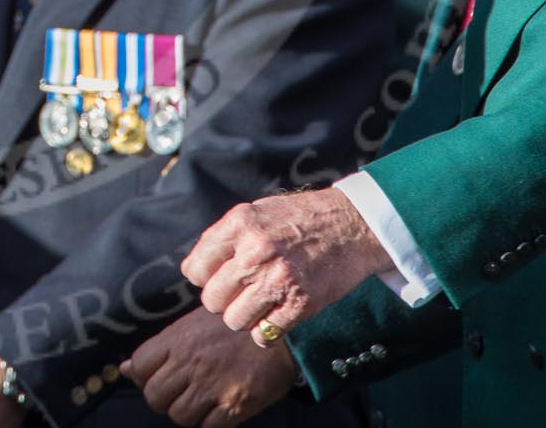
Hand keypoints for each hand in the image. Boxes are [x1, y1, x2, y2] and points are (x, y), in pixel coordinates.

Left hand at [122, 308, 298, 427]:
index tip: (155, 376)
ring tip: (200, 400)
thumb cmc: (238, 326)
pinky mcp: (233, 406)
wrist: (286, 337)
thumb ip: (162, 345)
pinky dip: (210, 422)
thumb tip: (124, 368)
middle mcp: (190, 363)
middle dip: (162, 399)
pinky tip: (219, 408)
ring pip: (178, 416)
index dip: (142, 376)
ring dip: (186, 412)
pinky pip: (208, 427)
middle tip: (179, 392)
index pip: (139, 366)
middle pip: (154, 396)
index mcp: (178, 339)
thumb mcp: (197, 322)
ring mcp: (211, 386)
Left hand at [181, 189, 389, 344]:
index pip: (194, 269)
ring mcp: (278, 279)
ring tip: (260, 302)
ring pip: (234, 320)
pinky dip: (267, 331)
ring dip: (245, 317)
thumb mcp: (257, 212)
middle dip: (224, 300)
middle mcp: (255, 252)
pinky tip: (276, 315)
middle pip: (212, 300)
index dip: (204, 277)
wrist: (351, 225)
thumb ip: (226, 238)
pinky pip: (264, 334)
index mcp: (240, 224)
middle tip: (242, 291)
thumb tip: (195, 271)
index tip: (219, 277)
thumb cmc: (300, 218)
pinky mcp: (300, 303)